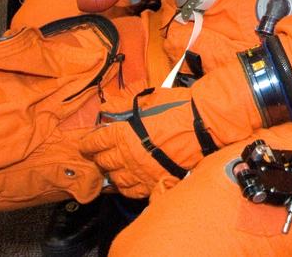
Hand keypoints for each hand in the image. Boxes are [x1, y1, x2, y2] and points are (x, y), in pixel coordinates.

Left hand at [80, 87, 207, 198]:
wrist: (205, 124)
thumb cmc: (178, 108)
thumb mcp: (150, 101)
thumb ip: (124, 106)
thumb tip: (106, 110)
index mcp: (123, 134)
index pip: (95, 142)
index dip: (88, 143)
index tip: (86, 143)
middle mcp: (128, 155)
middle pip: (103, 161)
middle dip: (99, 157)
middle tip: (100, 153)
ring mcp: (141, 171)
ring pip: (115, 179)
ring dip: (113, 172)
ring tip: (115, 167)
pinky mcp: (155, 181)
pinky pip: (133, 191)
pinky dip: (127, 186)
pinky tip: (129, 180)